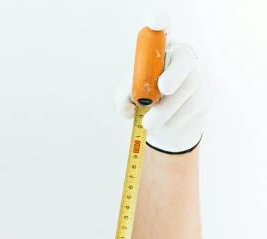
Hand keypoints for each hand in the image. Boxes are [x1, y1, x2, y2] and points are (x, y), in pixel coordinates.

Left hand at [115, 12, 210, 153]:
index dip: (159, 23)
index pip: (161, 30)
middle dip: (173, 74)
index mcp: (158, 51)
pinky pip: (194, 105)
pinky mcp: (207, 93)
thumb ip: (124, 98)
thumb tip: (128, 104)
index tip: (155, 22)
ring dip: (167, 108)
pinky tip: (167, 123)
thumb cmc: (145, 102)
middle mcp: (180, 57)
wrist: (166, 123)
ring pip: (188, 87)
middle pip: (183, 58)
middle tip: (162, 89)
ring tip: (149, 123)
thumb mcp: (128, 98)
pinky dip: (176, 118)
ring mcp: (198, 73)